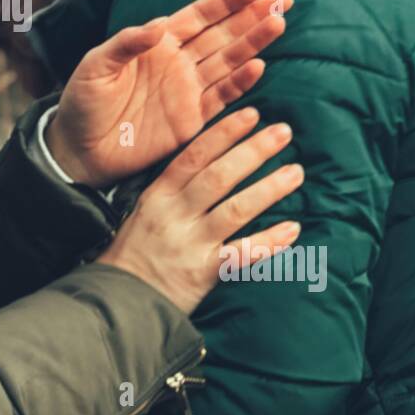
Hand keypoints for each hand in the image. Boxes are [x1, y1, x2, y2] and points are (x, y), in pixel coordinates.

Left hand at [46, 0, 292, 187]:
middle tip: (283, 0)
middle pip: (223, 34)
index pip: (199, 15)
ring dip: (253, 43)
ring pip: (229, 61)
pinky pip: (221, 97)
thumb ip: (125, 43)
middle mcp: (178, 62)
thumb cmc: (82, 102)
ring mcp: (187, 90)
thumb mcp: (96, 66)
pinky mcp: (191, 119)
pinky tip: (258, 66)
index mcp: (156, 42)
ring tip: (278, 23)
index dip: (226, 2)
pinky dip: (240, 83)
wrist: (79, 149)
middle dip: (252, 16)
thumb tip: (157, 25)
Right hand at [95, 106, 303, 314]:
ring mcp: (190, 243)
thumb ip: (174, 190)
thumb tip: (211, 162)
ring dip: (269, 189)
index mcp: (158, 195)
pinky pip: (242, 254)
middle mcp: (175, 214)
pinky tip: (293, 229)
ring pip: (235, 209)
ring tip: (295, 173)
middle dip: (254, 151)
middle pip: (219, 175)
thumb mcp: (143, 212)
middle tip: (283, 133)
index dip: (225, 132)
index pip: (194, 155)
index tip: (251, 115)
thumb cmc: (133, 254)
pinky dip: (269, 241)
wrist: (119, 300)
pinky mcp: (203, 272)